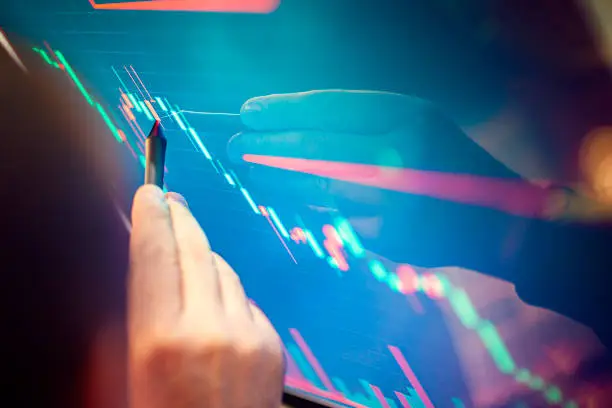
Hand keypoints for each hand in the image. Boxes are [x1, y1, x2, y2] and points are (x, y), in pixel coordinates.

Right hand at [128, 185, 283, 407]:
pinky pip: (247, 299)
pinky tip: (219, 308)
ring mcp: (248, 334)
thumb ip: (138, 322)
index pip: (155, 254)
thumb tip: (146, 273)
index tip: (150, 194)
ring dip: (205, 257)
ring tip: (190, 254)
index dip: (151, 216)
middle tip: (172, 202)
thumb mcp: (132, 377)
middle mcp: (210, 329)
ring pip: (224, 270)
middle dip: (181, 218)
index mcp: (161, 340)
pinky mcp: (273, 343)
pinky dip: (230, 294)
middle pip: (195, 249)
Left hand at [227, 90, 527, 274]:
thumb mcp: (413, 124)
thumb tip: (290, 126)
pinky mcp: (391, 237)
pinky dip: (309, 208)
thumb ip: (360, 124)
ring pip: (318, 186)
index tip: (248, 112)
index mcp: (409, 115)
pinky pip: (337, 219)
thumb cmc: (443, 163)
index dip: (284, 109)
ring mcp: (397, 199)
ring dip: (277, 179)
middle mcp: (403, 154)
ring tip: (249, 172)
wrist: (492, 218)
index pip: (331, 107)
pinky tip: (289, 200)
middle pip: (317, 147)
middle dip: (267, 146)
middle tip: (234, 146)